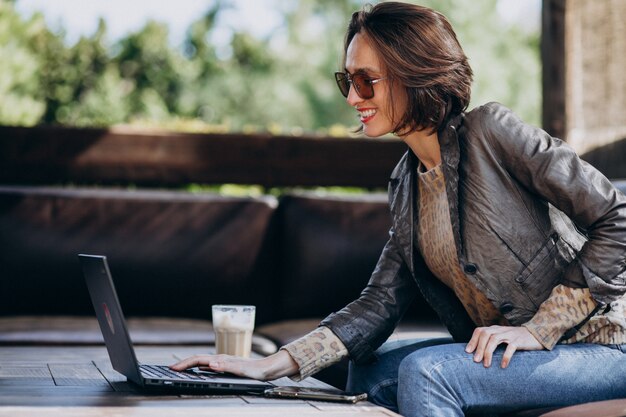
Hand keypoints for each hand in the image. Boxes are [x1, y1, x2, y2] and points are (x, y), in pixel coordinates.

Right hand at [169, 350, 298, 380]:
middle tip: (171, 368)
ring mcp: (224, 362)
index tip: (173, 368)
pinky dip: (199, 369)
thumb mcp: (241, 370)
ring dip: (190, 365)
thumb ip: (226, 366)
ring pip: (202, 362)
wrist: (268, 369)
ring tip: (180, 369)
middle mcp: (221, 359)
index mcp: (222, 359)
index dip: (185, 364)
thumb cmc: (256, 370)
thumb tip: (211, 364)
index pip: (198, 360)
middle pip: (198, 359)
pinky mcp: (227, 366)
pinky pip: (208, 367)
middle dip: (183, 363)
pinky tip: (199, 372)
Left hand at [465, 325, 542, 367]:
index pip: (480, 331)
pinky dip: (506, 356)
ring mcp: (510, 334)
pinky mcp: (519, 340)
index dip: (473, 340)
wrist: (537, 334)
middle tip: (476, 361)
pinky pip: (510, 347)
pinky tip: (503, 365)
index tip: (467, 352)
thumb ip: (492, 341)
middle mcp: (501, 330)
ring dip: (488, 352)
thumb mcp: (503, 337)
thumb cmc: (517, 339)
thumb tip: (478, 353)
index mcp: (495, 329)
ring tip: (486, 364)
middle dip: (479, 348)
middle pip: (485, 334)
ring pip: (495, 340)